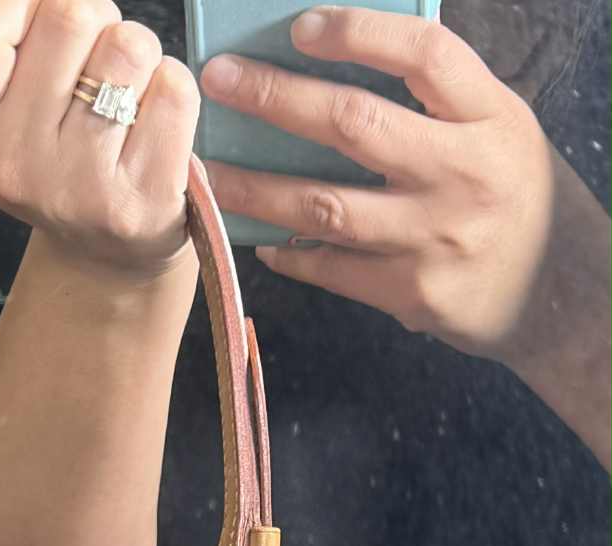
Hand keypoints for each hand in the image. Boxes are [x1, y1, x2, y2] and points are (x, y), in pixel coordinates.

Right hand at [0, 0, 200, 282]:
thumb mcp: (6, 92)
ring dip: (136, 52)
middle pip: (68, 14)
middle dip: (94, 17)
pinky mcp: (139, 202)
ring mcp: (76, 187)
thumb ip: (7, 21)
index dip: (22, 0)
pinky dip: (171, 88)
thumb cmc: (60, 144)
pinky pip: (174, 87)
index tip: (38, 20)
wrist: (105, 251)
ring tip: (122, 95)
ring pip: (128, 45)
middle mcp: (13, 164)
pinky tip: (150, 125)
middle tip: (91, 62)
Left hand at [199, 5, 559, 359]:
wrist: (558, 292)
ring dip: (257, 187)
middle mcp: (462, 174)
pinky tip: (259, 236)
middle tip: (221, 80)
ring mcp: (434, 238)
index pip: (422, 55)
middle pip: (354, 125)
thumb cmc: (512, 194)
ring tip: (211, 171)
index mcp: (489, 117)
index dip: (358, 34)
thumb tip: (341, 63)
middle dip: (277, 98)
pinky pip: (334, 269)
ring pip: (326, 206)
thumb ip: (436, 99)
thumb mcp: (498, 128)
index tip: (300, 26)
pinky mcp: (412, 294)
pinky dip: (291, 252)